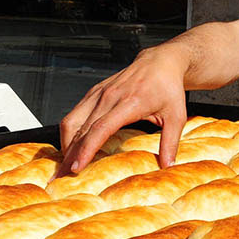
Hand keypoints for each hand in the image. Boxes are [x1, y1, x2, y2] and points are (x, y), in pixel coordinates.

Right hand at [57, 46, 188, 175]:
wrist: (160, 62)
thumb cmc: (169, 88)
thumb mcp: (176, 116)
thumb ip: (170, 142)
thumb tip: (168, 166)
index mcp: (130, 103)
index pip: (101, 128)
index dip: (86, 149)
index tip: (76, 167)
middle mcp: (110, 97)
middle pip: (81, 129)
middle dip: (69, 154)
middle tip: (61, 176)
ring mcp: (100, 93)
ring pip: (72, 120)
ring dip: (65, 144)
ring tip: (63, 165)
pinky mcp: (94, 92)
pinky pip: (75, 113)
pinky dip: (69, 132)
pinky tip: (71, 146)